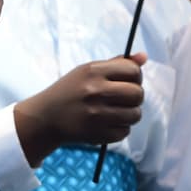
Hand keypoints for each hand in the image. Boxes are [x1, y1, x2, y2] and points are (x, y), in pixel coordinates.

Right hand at [12, 52, 146, 166]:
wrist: (47, 116)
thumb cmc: (71, 90)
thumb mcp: (87, 71)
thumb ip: (116, 64)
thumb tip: (144, 56)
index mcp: (93, 71)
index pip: (133, 70)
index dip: (135, 76)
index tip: (127, 80)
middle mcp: (95, 91)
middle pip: (138, 93)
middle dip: (134, 96)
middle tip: (122, 98)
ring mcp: (97, 114)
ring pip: (135, 114)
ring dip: (129, 113)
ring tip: (115, 111)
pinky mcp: (98, 133)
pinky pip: (125, 131)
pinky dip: (119, 128)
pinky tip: (106, 123)